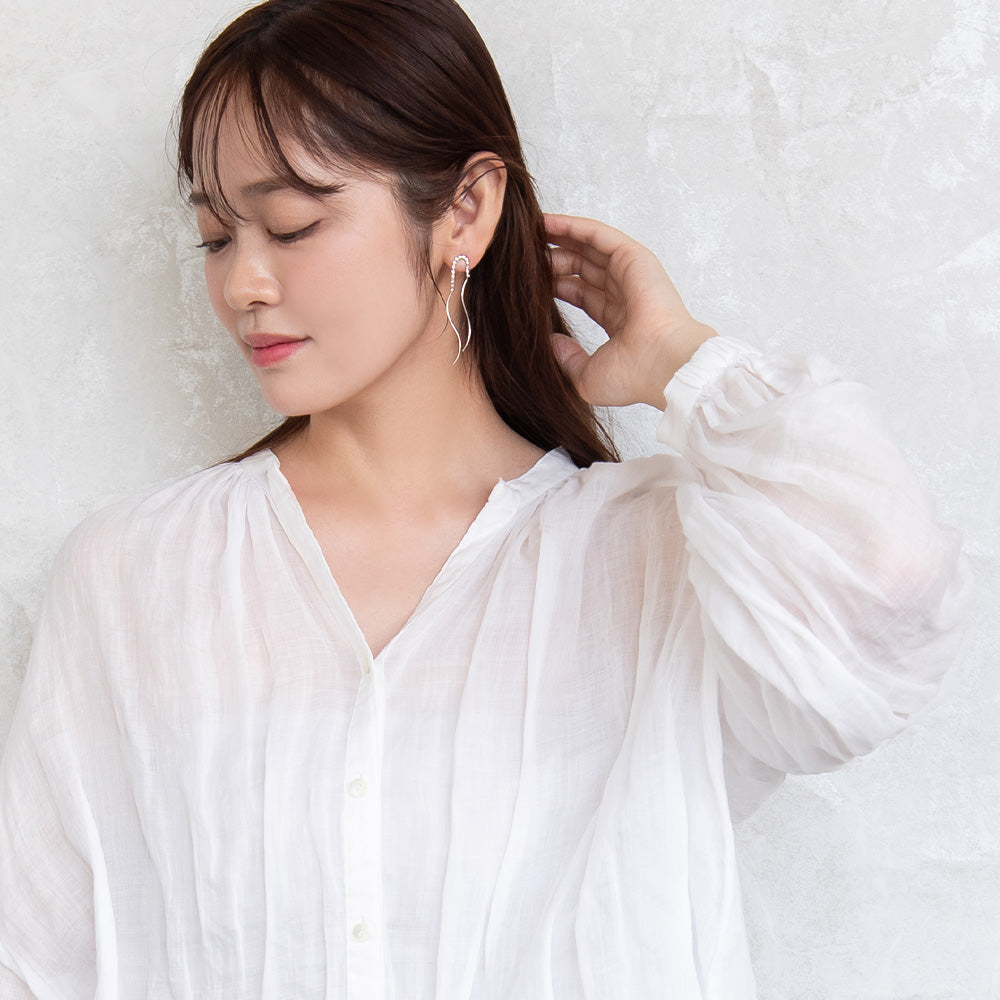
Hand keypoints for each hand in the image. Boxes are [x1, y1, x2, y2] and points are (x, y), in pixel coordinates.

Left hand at [545, 214, 714, 409]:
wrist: (662, 365)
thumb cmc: (633, 376)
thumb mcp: (587, 376)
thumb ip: (567, 359)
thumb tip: (552, 342)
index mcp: (619, 322)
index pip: (582, 295)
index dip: (556, 285)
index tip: (529, 281)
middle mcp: (625, 294)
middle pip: (583, 268)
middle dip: (554, 259)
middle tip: (524, 254)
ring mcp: (631, 274)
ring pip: (588, 248)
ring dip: (560, 237)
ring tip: (530, 230)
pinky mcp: (633, 258)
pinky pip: (597, 235)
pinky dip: (572, 227)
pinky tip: (547, 222)